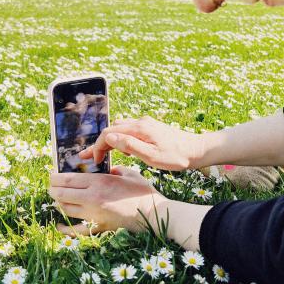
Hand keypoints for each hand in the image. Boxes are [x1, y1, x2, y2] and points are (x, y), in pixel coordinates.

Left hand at [49, 165, 167, 236]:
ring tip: (57, 198)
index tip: (51, 176)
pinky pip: (77, 230)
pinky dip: (66, 229)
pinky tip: (59, 226)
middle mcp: (93, 198)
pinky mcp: (99, 226)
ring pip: (67, 209)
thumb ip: (114, 169)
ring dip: (59, 203)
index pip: (68, 180)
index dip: (55, 178)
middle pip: (63, 194)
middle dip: (53, 189)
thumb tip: (107, 170)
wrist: (152, 214)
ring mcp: (94, 214)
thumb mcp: (128, 173)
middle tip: (50, 186)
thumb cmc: (142, 192)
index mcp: (99, 182)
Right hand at [78, 116, 204, 170]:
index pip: (109, 133)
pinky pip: (128, 131)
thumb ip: (129, 146)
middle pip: (112, 130)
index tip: (95, 162)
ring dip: (108, 142)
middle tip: (86, 158)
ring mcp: (145, 124)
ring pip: (119, 130)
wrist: (197, 150)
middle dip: (98, 144)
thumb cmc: (176, 157)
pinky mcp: (150, 128)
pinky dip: (119, 140)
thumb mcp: (152, 156)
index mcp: (139, 128)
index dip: (97, 147)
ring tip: (99, 155)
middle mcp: (140, 122)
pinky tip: (121, 152)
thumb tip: (109, 138)